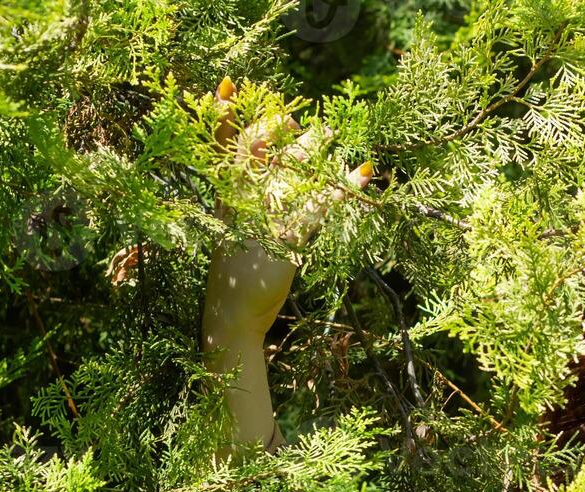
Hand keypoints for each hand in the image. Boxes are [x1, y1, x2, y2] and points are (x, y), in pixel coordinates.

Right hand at [204, 77, 373, 335]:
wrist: (234, 313)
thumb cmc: (239, 272)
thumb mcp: (238, 230)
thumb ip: (247, 200)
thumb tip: (273, 172)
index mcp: (226, 196)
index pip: (221, 146)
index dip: (222, 114)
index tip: (228, 86)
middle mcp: (240, 201)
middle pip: (254, 149)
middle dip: (275, 127)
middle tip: (297, 118)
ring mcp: (262, 217)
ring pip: (289, 171)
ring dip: (313, 150)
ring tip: (332, 131)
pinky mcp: (286, 238)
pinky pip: (318, 205)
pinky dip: (342, 188)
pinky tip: (363, 175)